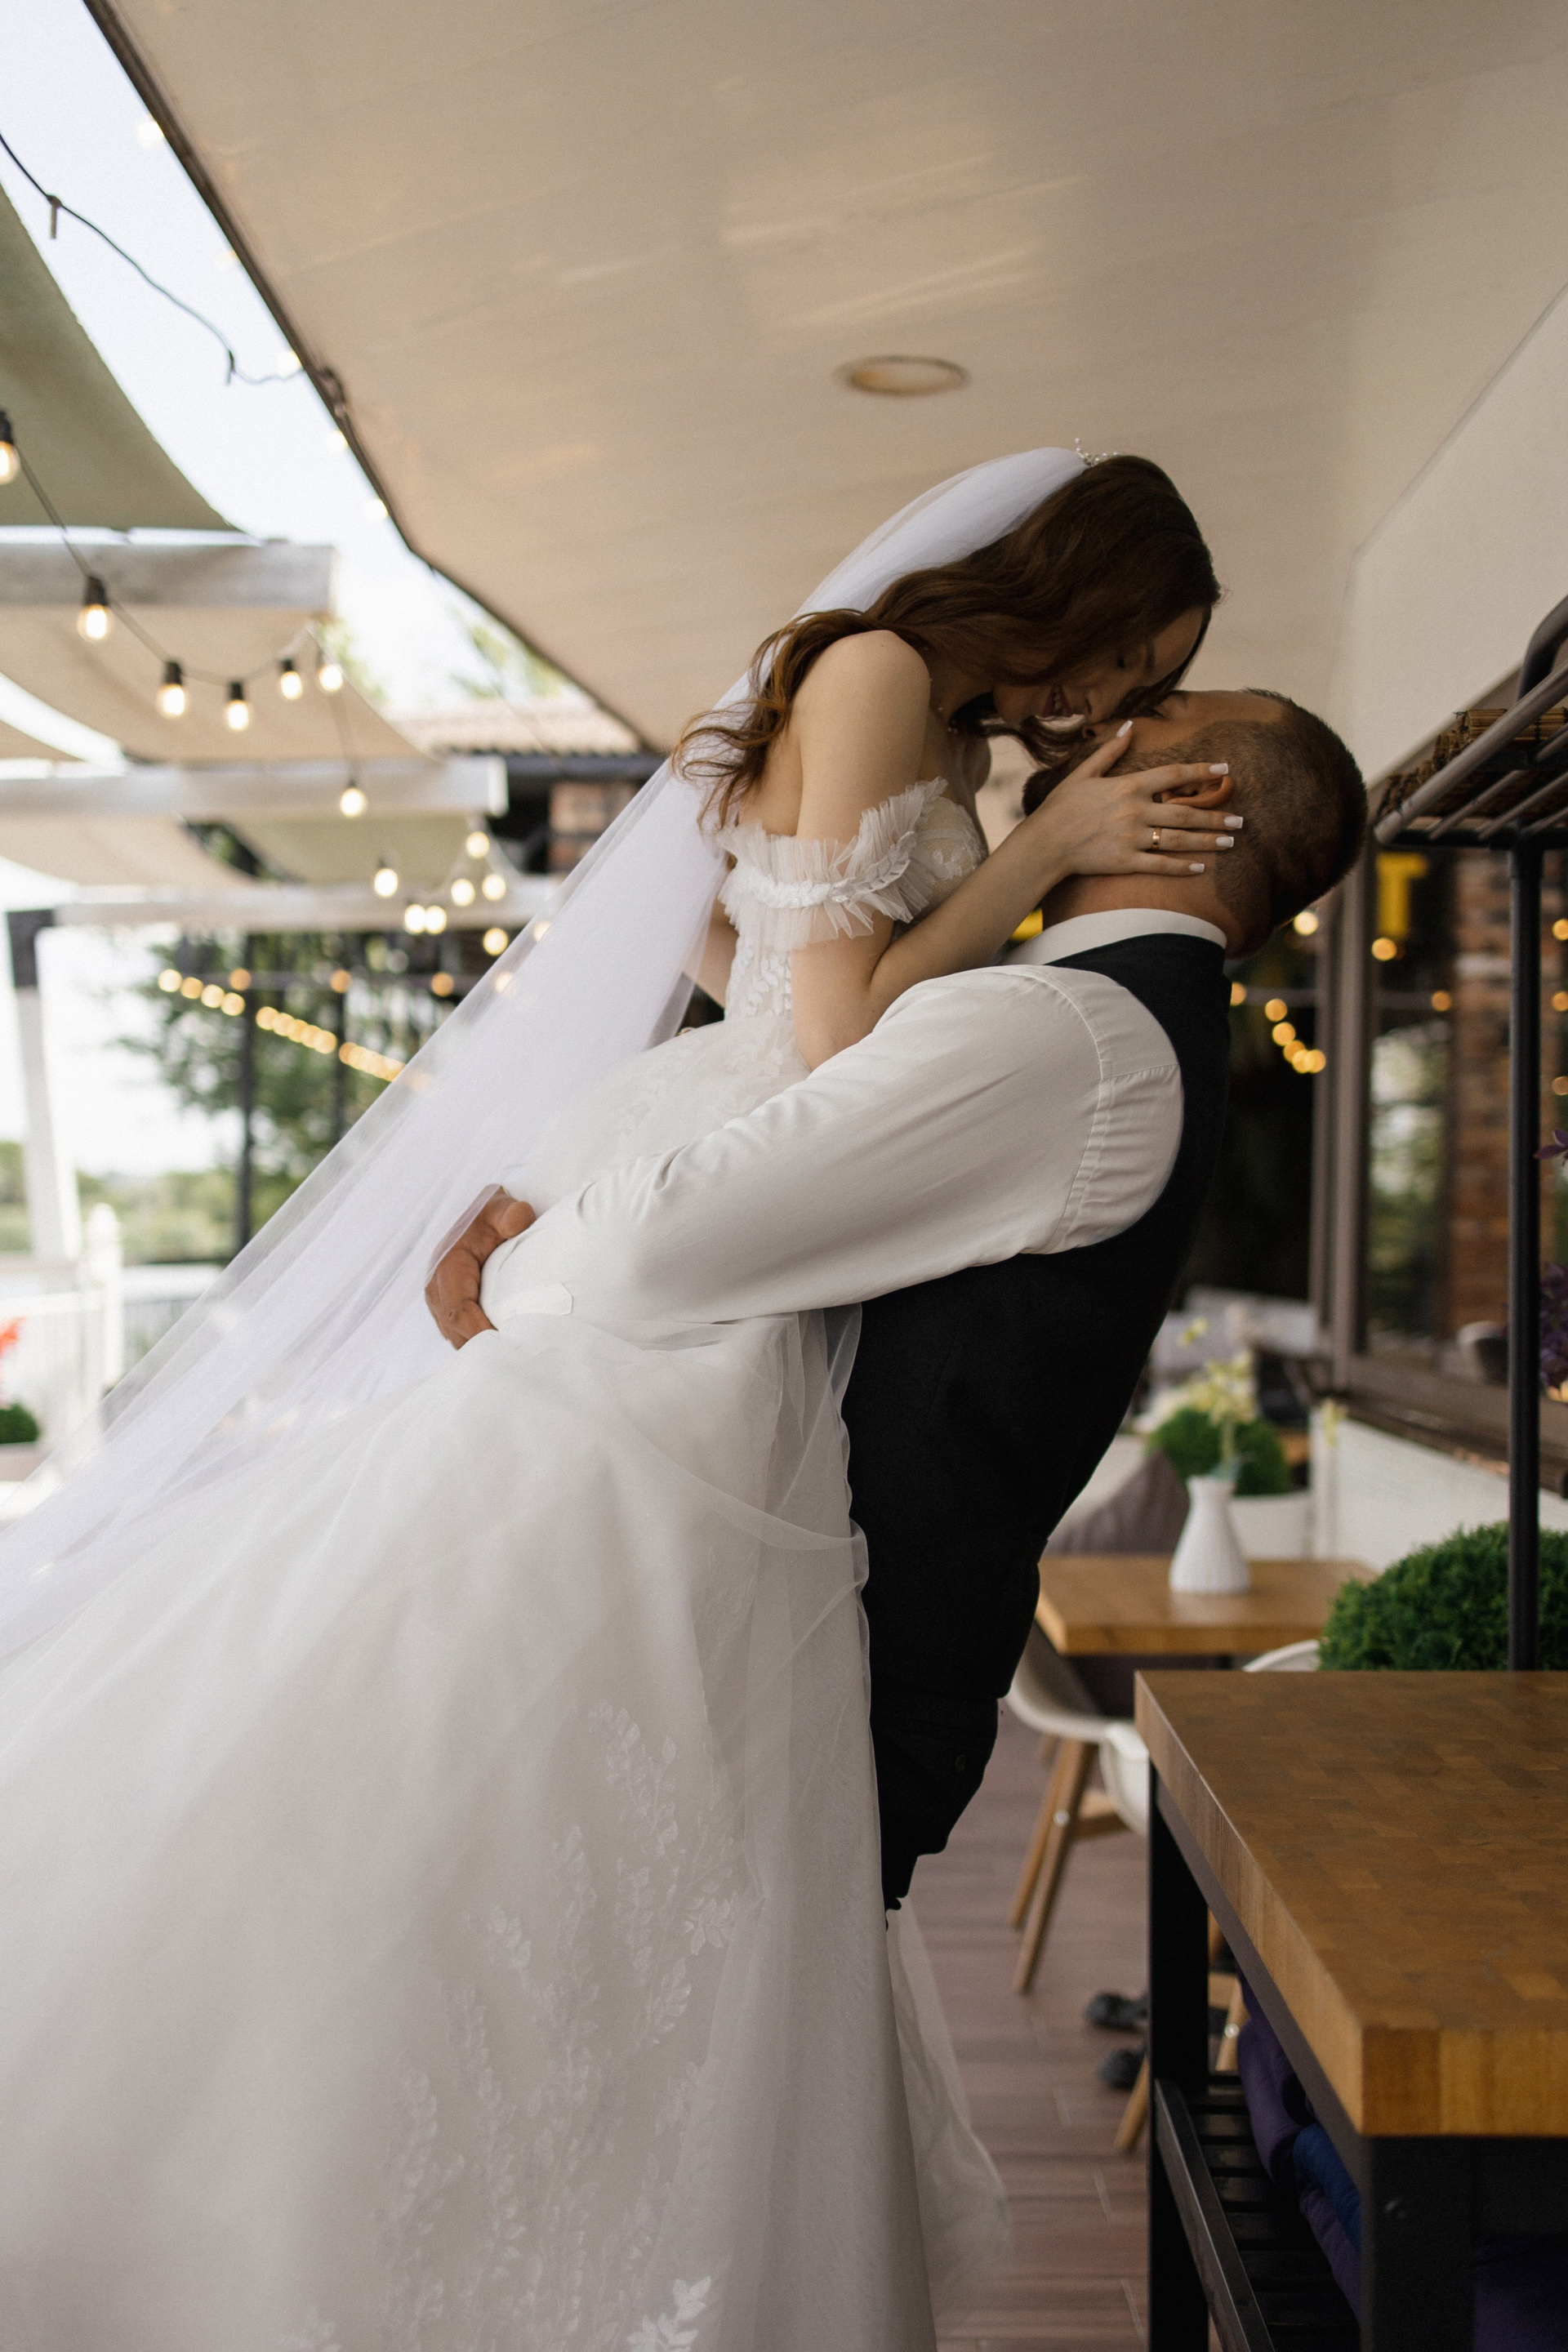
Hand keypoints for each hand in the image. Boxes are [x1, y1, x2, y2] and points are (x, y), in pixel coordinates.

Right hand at [424, 1188, 536, 1347]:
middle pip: (453, 1330)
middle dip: (480, 1347)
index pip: (457, 1310)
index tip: (506, 1346)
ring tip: (508, 1357)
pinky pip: (456, 1332)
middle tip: (512, 1360)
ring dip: (477, 1348)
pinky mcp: (446, 1306)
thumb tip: (519, 1219)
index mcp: (447, 1266)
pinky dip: (475, 1342)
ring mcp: (439, 1299)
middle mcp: (436, 1286)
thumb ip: (510, 1214)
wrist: (482, 1214)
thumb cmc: (493, 1214)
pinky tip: (500, 1348)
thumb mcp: (501, 1209)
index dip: (479, 1332)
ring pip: (454, 1335)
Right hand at [1023, 730, 1239, 877]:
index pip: (1173, 774)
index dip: (1201, 771)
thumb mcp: (1082, 774)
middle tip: (1240, 820)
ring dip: (1207, 840)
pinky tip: (1201, 868)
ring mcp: (1131, 838)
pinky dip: (1181, 867)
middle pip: (1185, 811)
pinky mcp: (1124, 862)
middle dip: (1215, 815)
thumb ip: (1109, 751)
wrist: (1043, 845)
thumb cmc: (1060, 808)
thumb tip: (1129, 726)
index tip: (1225, 770)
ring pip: (1178, 839)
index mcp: (1127, 786)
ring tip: (1230, 841)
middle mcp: (1134, 811)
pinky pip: (1160, 865)